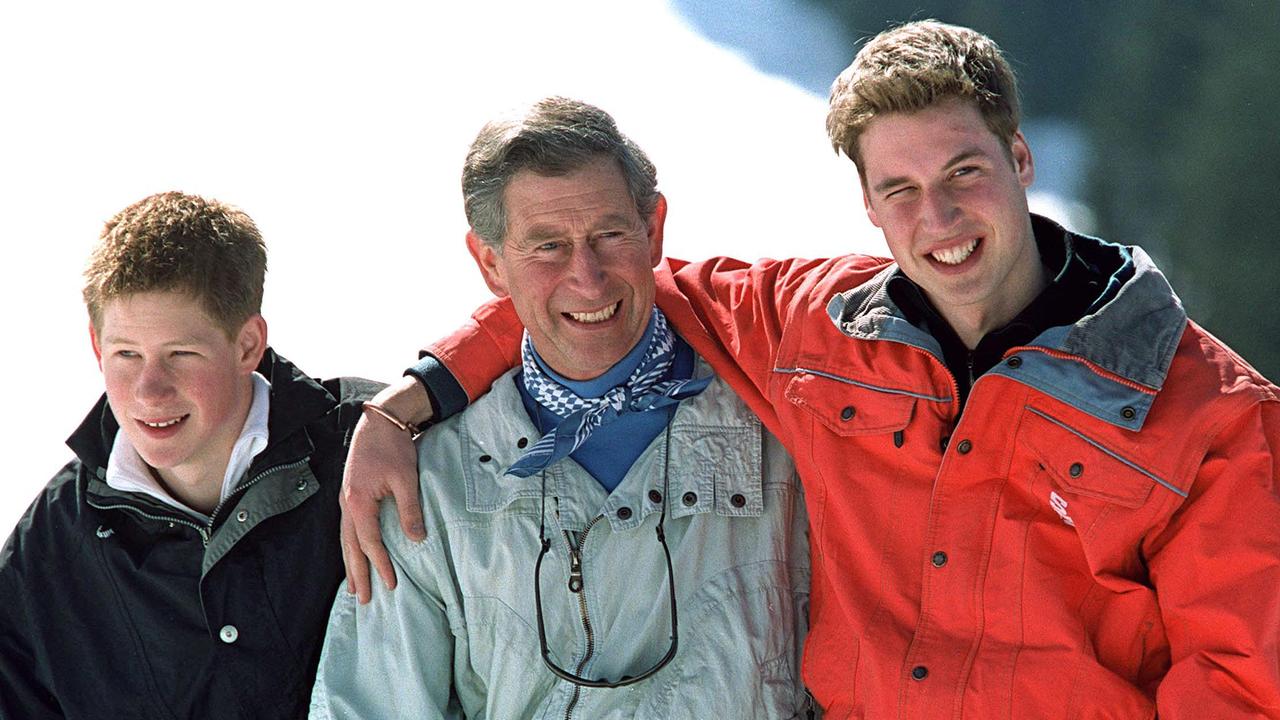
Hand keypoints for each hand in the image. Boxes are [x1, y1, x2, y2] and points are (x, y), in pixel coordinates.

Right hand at [340, 377, 432, 602]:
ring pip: (345, 540)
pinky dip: (350, 547)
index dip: (380, 565)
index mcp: (359, 502)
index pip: (370, 542)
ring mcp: (345, 501)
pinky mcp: (350, 496)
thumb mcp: (406, 478)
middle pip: (350, 547)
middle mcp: (347, 504)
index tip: (390, 584)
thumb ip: (410, 510)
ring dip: (350, 564)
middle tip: (363, 599)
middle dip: (358, 574)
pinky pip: (347, 529)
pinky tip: (354, 556)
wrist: (378, 422)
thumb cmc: (393, 447)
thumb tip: (416, 539)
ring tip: (354, 587)